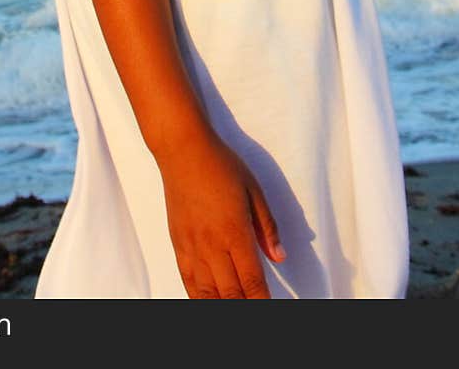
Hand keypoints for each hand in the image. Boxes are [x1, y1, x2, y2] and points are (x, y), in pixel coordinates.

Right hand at [158, 131, 285, 298]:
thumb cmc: (220, 164)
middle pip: (231, 294)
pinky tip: (208, 301)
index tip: (269, 307)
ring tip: (235, 306)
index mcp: (235, 232)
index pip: (252, 281)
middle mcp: (212, 245)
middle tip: (255, 307)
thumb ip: (267, 227)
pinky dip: (199, 298)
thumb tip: (279, 256)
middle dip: (245, 307)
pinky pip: (188, 281)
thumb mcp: (254, 190)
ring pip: (207, 293)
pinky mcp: (178, 244)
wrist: (183, 150)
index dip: (262, 301)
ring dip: (222, 305)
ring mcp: (192, 247)